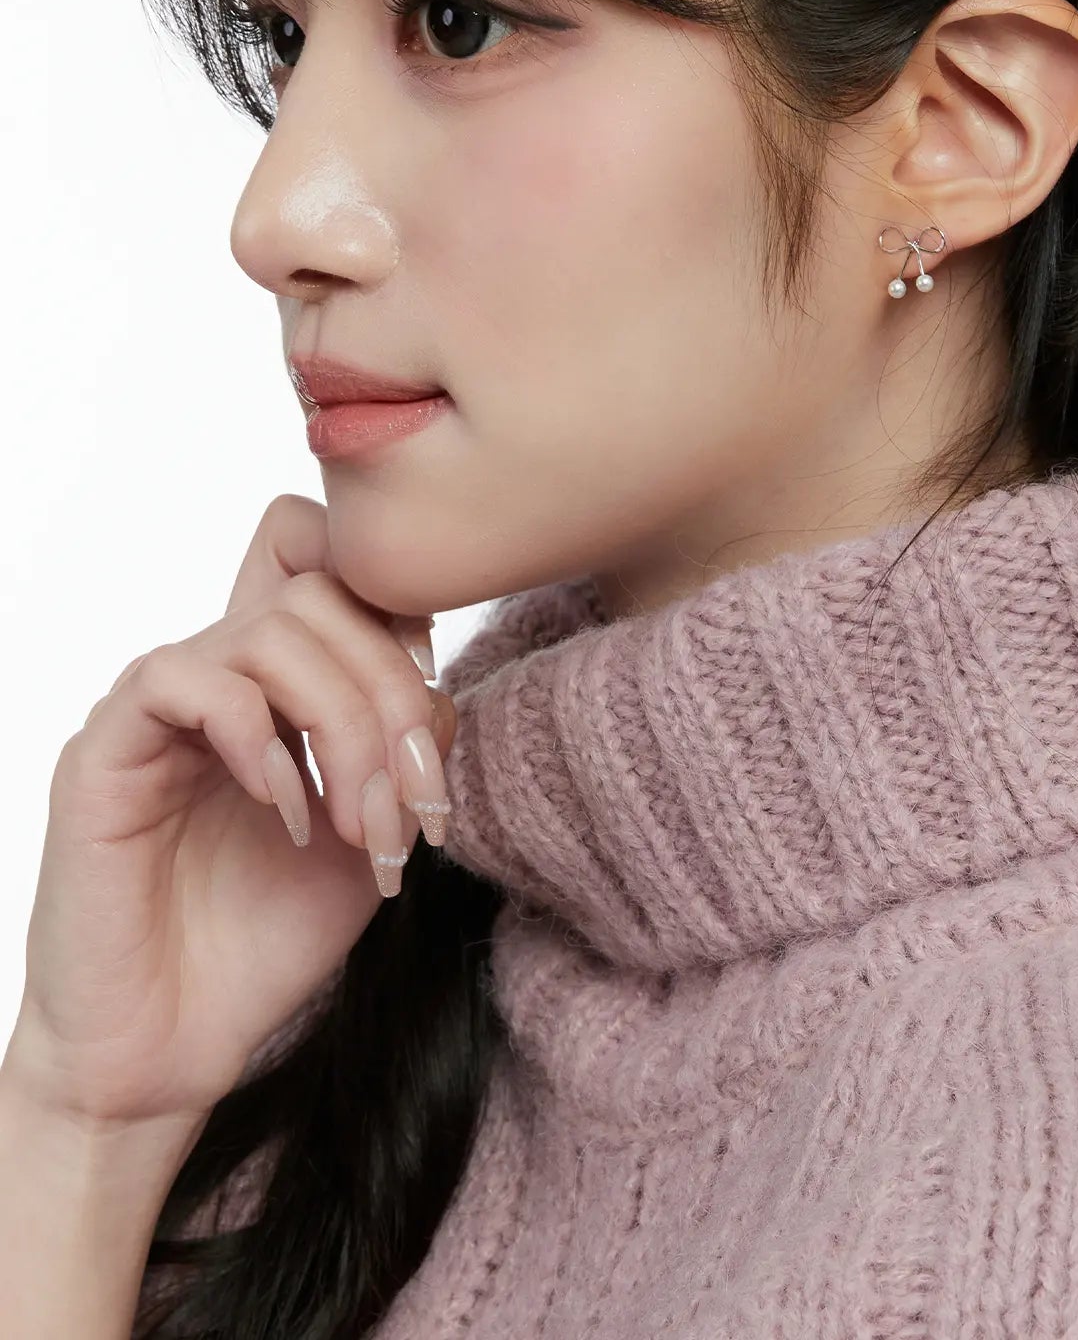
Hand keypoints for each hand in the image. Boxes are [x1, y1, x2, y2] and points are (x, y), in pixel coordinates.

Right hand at [6, 494, 456, 1131]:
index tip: (431, 715)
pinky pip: (182, 680)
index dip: (398, 610)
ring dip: (342, 724)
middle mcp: (217, 675)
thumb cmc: (263, 944)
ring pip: (268, 628)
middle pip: (320, 589)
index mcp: (278, 683)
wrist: (169, 1052)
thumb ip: (405, 747)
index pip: (327, 558)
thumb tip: (440, 686)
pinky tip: (285, 811)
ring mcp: (159, 706)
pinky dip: (257, 737)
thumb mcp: (374, 832)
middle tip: (411, 800)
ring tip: (355, 823)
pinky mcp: (104, 748)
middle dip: (392, 690)